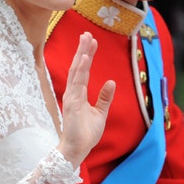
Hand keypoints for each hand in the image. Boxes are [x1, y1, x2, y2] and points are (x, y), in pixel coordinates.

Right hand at [57, 32, 115, 167]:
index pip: (83, 70)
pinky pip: (77, 83)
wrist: (78, 150)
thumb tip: (110, 82)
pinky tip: (84, 58)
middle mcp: (73, 93)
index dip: (87, 55)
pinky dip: (81, 69)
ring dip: (81, 55)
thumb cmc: (86, 133)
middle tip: (87, 33)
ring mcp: (72, 97)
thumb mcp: (100, 112)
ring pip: (77, 71)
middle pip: (78, 66)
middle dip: (82, 49)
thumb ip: (104, 97)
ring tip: (86, 40)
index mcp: (79, 94)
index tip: (92, 40)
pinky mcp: (73, 104)